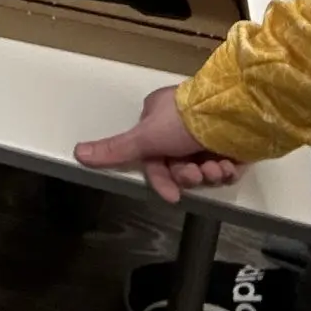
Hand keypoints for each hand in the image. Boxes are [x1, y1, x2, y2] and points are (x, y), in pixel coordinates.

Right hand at [74, 84, 244, 204]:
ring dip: (208, 173)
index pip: (154, 157)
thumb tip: (77, 153)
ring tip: (216, 166)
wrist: (232, 114)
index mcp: (159, 118)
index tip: (173, 196)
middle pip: (179, 165)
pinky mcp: (234, 143)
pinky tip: (229, 164)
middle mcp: (183, 126)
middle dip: (188, 175)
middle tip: (197, 173)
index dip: (163, 179)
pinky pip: (226, 166)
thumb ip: (115, 150)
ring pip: (203, 168)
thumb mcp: (145, 137)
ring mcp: (210, 135)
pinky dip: (226, 169)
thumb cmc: (183, 122)